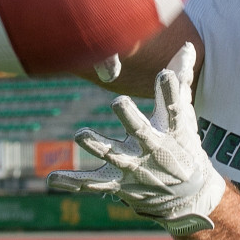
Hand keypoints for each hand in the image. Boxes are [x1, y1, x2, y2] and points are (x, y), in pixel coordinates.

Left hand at [47, 43, 224, 235]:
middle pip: (141, 132)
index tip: (165, 74)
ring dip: (97, 145)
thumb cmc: (181, 143)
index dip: (170, 91)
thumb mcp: (183, 115)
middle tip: (118, 101)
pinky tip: (51, 179)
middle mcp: (153, 149)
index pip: (174, 108)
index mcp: (171, 130)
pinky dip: (72, 183)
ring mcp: (134, 168)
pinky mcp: (118, 183)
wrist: (187, 195)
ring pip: (113, 156)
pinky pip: (93, 183)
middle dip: (130, 118)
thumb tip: (186, 44)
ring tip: (80, 133)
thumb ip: (181, 80)